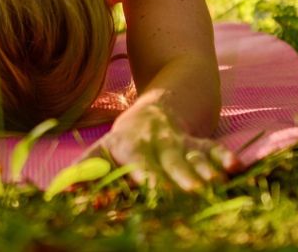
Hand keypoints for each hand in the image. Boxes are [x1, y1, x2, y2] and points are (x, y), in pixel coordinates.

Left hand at [84, 103, 238, 191]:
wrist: (160, 105)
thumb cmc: (124, 140)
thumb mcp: (101, 151)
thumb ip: (83, 172)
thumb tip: (60, 193)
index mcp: (131, 146)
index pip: (139, 164)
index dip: (147, 176)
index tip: (153, 189)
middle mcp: (158, 143)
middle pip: (171, 161)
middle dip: (181, 177)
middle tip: (191, 193)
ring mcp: (181, 141)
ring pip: (194, 155)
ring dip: (205, 168)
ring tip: (215, 183)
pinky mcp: (201, 142)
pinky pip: (214, 149)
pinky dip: (225, 157)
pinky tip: (238, 167)